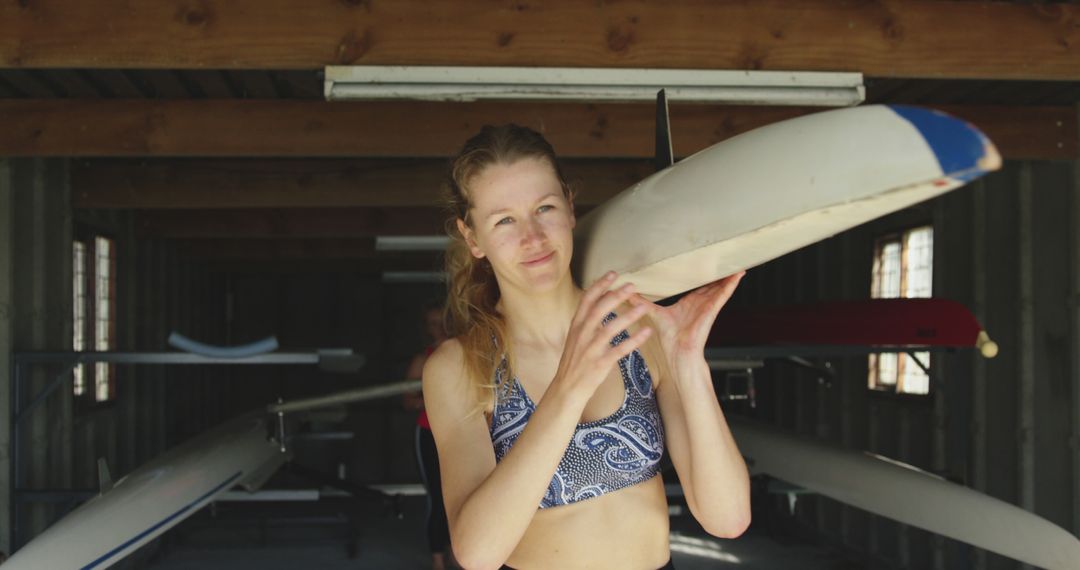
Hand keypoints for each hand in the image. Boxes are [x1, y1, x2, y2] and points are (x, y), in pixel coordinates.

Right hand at [553, 272, 652, 397]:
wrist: (566, 388)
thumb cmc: (574, 362)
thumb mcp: (575, 337)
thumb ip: (587, 321)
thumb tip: (601, 302)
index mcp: (576, 326)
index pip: (587, 300)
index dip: (600, 285)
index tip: (613, 273)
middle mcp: (582, 335)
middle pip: (599, 310)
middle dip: (616, 295)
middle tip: (632, 286)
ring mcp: (590, 350)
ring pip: (610, 328)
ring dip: (628, 316)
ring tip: (643, 306)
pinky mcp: (600, 364)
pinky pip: (619, 350)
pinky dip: (634, 340)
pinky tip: (646, 332)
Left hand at [629, 272, 743, 360]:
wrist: (679, 351)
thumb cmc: (669, 336)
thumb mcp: (653, 313)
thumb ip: (640, 302)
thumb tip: (626, 293)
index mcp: (688, 303)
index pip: (697, 286)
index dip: (700, 275)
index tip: (702, 262)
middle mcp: (700, 303)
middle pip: (710, 284)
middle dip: (716, 272)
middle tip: (721, 255)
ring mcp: (708, 305)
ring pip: (719, 286)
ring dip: (727, 275)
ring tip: (735, 261)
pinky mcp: (713, 308)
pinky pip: (725, 294)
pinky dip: (732, 284)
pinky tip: (739, 274)